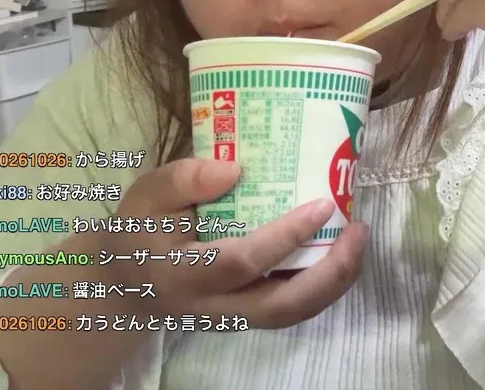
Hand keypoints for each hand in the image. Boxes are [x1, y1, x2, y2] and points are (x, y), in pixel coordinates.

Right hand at [105, 158, 365, 327]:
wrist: (126, 282)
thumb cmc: (140, 231)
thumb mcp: (145, 196)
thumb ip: (182, 179)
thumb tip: (234, 168)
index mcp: (182, 274)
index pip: (241, 262)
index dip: (286, 236)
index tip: (323, 204)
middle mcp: (212, 306)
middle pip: (279, 307)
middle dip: (329, 273)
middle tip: (358, 230)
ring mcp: (233, 317)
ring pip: (291, 314)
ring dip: (335, 282)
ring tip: (358, 238)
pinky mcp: (248, 314)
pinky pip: (292, 308)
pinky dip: (324, 283)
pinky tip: (342, 250)